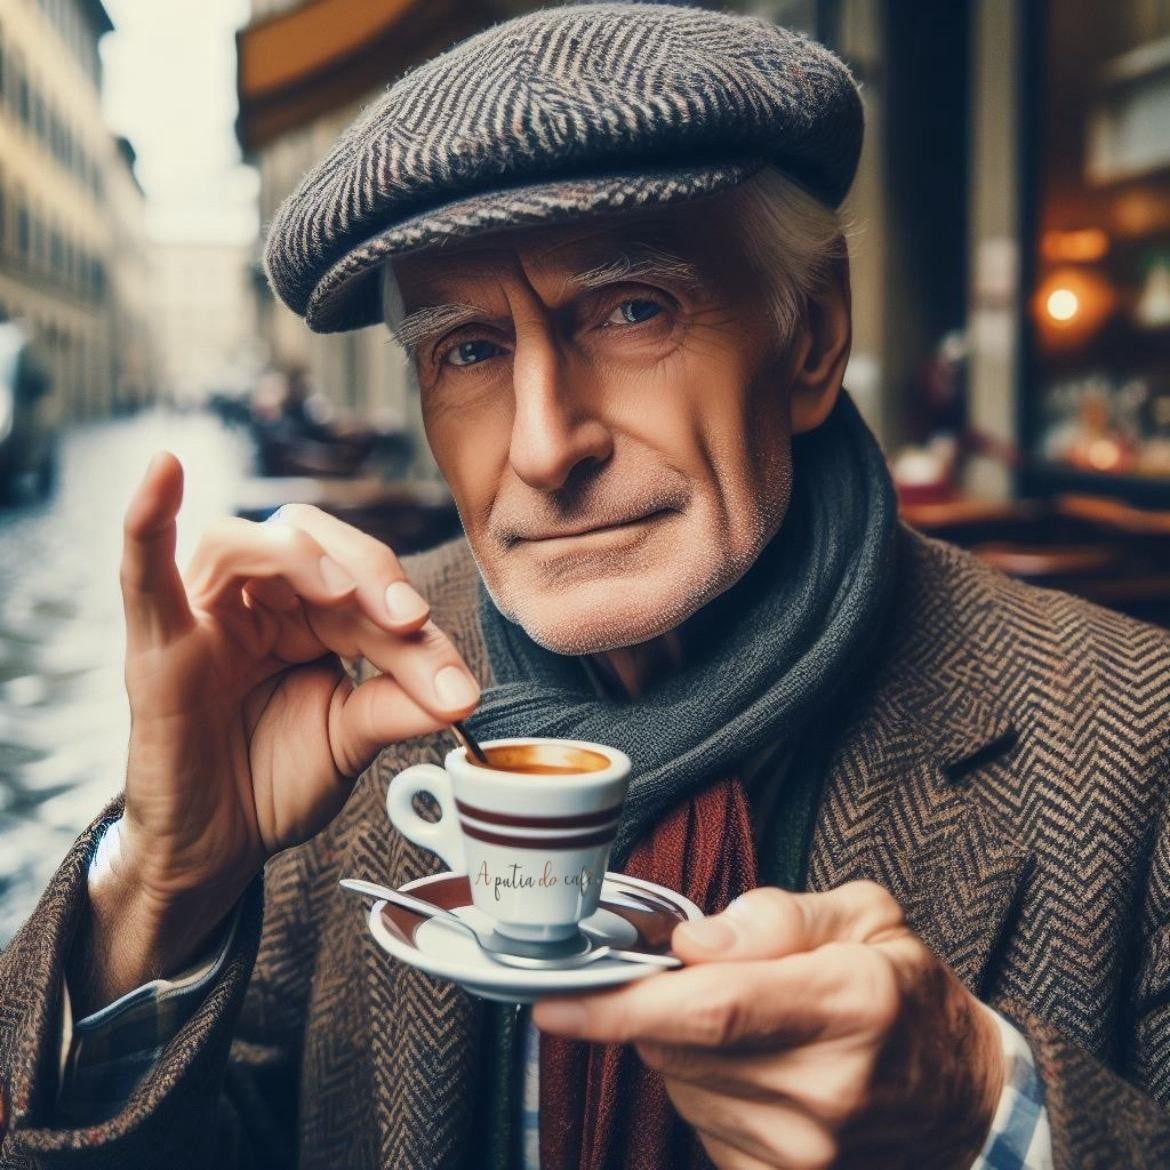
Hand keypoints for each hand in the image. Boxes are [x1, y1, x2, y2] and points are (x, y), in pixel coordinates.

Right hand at [74, 453, 479, 1009]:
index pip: (367, 592)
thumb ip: (397, 705)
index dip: (417, 632)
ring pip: (242, 543)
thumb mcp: (351, 738)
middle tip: (410, 620)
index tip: (457, 688)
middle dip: (370, 574)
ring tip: (340, 596)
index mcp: (307, 615)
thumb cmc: (274, 782)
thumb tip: (463, 693)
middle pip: (312, 543)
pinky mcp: (155, 644)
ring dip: (298, 558)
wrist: (217, 848)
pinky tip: (166, 468)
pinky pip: (143, 567)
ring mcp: (203, 617)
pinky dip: (149, 515)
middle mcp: (255, 602)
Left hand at [534, 881, 1004, 1169]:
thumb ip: (776, 916)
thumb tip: (693, 943)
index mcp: (851, 1003)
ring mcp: (805, 1152)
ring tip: (750, 1023)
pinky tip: (754, 1069)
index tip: (554, 998)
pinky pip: (698, 1123)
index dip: (621, 1005)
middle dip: (659, 1002)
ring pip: (680, 1082)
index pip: (711, 1008)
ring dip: (684, 1044)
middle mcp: (826, 1089)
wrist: (963, 1097)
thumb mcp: (866, 917)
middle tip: (697, 974)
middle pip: (680, 1045)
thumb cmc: (906, 993)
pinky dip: (704, 1086)